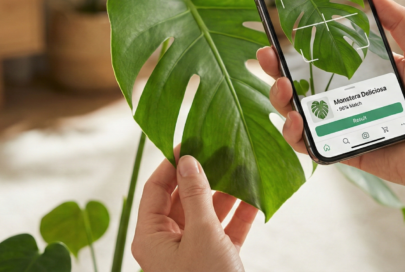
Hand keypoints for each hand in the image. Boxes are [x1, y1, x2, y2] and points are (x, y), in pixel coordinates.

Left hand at [132, 152, 258, 271]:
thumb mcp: (202, 234)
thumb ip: (196, 195)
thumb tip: (188, 161)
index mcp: (151, 237)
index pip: (155, 190)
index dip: (171, 165)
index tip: (189, 143)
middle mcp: (167, 243)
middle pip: (182, 199)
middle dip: (203, 177)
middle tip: (219, 153)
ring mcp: (191, 251)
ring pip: (206, 213)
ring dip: (225, 193)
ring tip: (240, 170)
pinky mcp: (215, 260)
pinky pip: (224, 230)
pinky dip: (238, 214)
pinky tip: (253, 197)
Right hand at [257, 0, 404, 201]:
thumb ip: (399, 21)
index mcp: (358, 72)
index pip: (316, 55)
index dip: (291, 45)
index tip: (275, 32)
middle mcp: (344, 97)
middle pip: (296, 83)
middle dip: (273, 70)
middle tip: (267, 57)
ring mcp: (340, 124)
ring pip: (295, 113)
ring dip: (279, 100)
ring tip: (284, 89)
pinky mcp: (342, 150)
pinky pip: (310, 145)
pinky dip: (295, 135)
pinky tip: (298, 121)